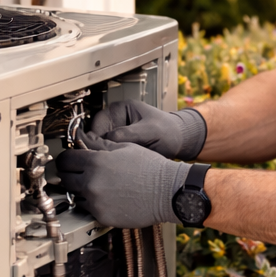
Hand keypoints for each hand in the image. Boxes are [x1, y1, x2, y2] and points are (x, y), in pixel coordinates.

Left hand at [56, 133, 189, 228]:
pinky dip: (94, 204)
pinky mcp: (102, 217)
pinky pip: (88, 210)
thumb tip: (82, 138)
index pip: (65, 160)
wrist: (167, 192)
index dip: (67, 158)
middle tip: (82, 172)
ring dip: (81, 190)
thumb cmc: (150, 168)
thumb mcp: (125, 147)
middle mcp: (92, 183)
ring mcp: (96, 202)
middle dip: (71, 174)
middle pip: (65, 178)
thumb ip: (99, 143)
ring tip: (99, 185)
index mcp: (96, 162)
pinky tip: (108, 197)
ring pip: (75, 196)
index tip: (71, 159)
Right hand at [89, 100, 206, 159]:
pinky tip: (117, 167)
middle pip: (95, 136)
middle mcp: (115, 121)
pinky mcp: (120, 148)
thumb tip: (107, 140)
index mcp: (120, 109)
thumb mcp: (150, 130)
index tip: (96, 151)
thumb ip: (129, 134)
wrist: (180, 141)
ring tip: (112, 164)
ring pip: (100, 147)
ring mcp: (117, 135)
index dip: (95, 138)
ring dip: (104, 156)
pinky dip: (111, 161)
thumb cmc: (169, 131)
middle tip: (103, 161)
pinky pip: (109, 155)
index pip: (97, 123)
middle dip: (98, 149)